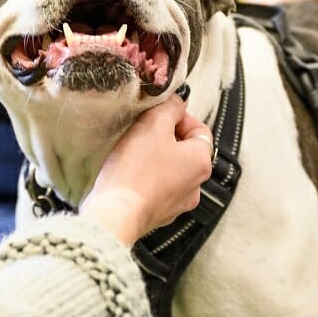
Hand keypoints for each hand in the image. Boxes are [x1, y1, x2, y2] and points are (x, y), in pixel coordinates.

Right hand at [79, 94, 212, 246]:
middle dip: (164, 138)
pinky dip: (146, 180)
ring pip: (170, 170)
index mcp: (201, 162)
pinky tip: (128, 174)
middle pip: (185, 150)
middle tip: (143, 131)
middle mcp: (196, 186)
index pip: (200, 129)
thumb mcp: (153, 125)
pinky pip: (156, 189)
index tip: (160, 114)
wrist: (116, 214)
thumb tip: (177, 102)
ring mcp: (178, 204)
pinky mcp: (158, 215)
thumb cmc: (136, 170)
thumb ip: (169, 107)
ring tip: (132, 153)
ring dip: (155, 159)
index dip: (179, 117)